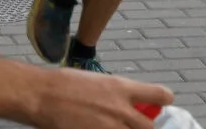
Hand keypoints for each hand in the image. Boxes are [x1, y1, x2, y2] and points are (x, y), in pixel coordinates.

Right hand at [31, 68, 172, 128]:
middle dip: (143, 128)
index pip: (160, 95)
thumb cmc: (65, 84)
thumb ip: (115, 93)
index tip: (159, 104)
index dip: (163, 100)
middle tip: (133, 126)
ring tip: (111, 126)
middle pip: (149, 127)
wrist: (43, 96)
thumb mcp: (97, 81)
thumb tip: (125, 102)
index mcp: (122, 89)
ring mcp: (110, 128)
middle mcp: (122, 110)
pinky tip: (95, 128)